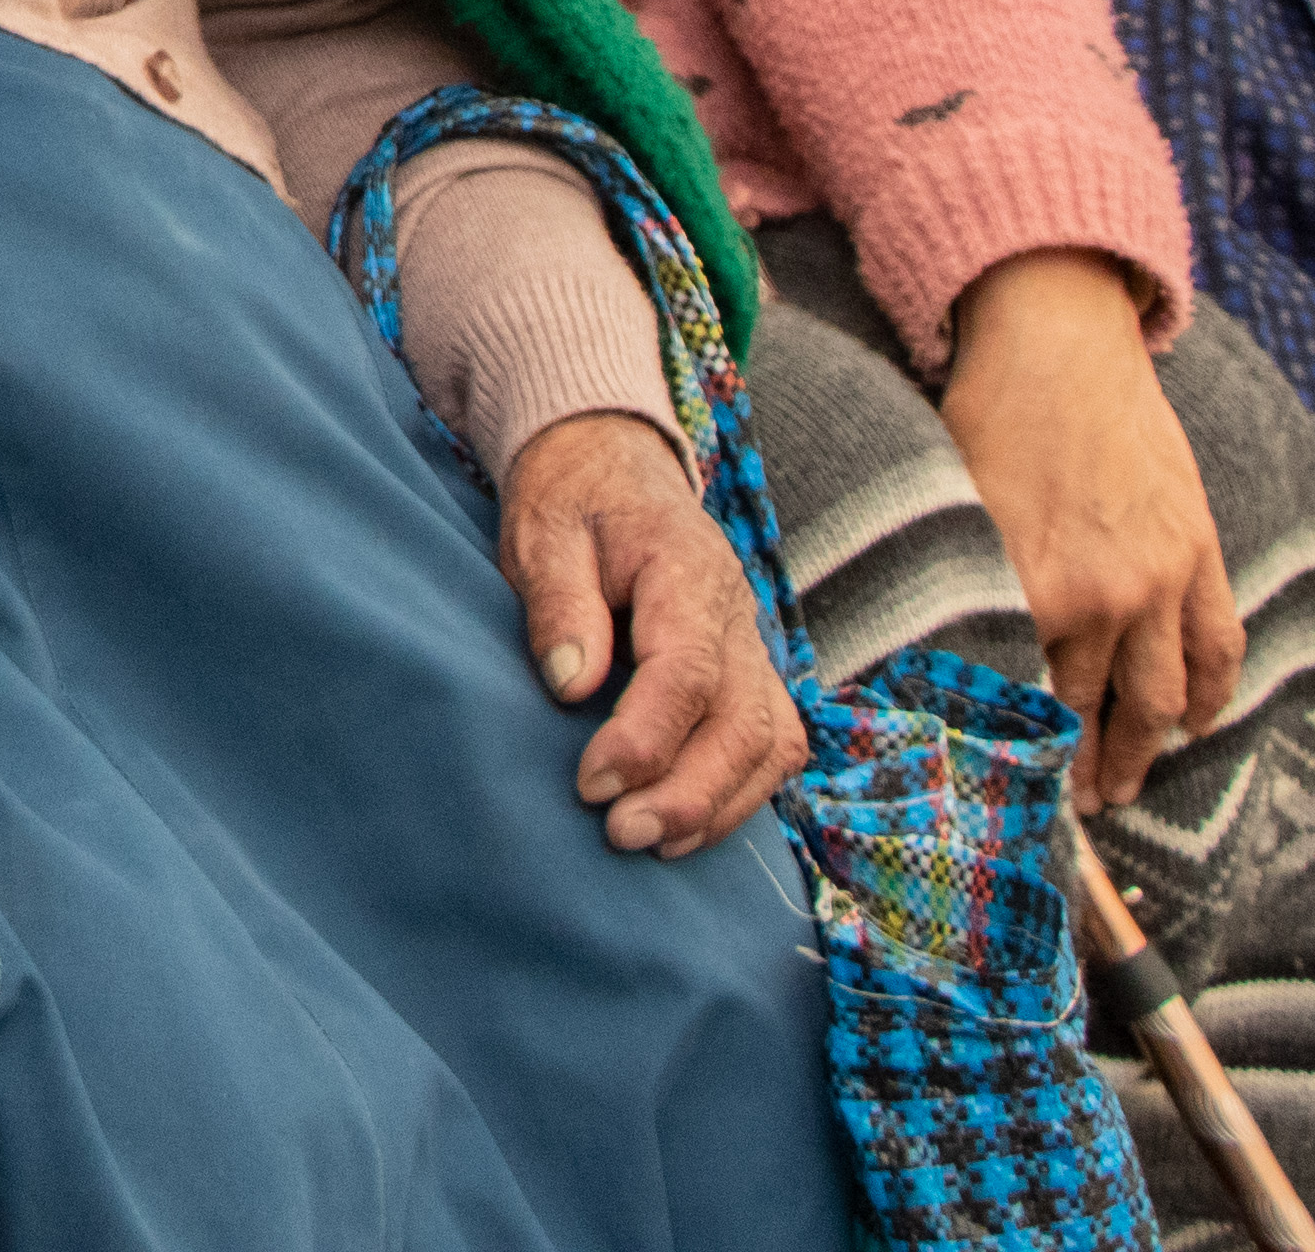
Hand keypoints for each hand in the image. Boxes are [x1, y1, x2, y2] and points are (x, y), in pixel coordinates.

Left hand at [498, 411, 801, 854]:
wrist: (608, 467)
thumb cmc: (569, 505)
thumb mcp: (543, 536)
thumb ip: (559, 604)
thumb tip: (571, 685)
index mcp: (686, 568)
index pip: (688, 671)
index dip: (645, 738)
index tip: (590, 784)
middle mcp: (736, 613)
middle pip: (743, 721)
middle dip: (689, 793)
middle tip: (620, 835)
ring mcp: (751, 645)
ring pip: (771, 742)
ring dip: (720, 806)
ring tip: (654, 847)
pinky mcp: (748, 672)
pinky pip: (771, 743)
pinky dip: (740, 794)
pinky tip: (687, 829)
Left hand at [934, 252, 1238, 810]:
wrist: (1059, 337)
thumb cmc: (986, 412)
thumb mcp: (949, 504)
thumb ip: (957, 585)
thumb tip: (922, 655)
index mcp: (1033, 587)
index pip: (1024, 697)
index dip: (1010, 748)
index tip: (997, 789)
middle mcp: (1105, 597)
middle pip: (1094, 712)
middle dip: (1078, 768)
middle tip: (1063, 811)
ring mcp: (1164, 577)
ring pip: (1163, 698)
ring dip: (1144, 753)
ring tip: (1120, 791)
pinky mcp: (1202, 551)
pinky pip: (1221, 646)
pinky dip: (1213, 695)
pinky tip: (1195, 726)